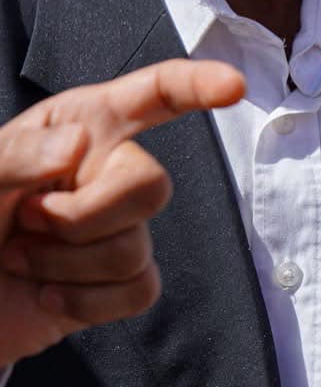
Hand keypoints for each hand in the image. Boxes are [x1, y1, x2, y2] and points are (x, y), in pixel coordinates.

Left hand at [0, 59, 243, 366]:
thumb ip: (15, 154)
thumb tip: (79, 145)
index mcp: (81, 128)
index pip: (152, 95)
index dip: (196, 86)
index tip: (232, 86)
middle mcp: (107, 172)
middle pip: (152, 185)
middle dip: (85, 216)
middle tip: (28, 223)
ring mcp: (117, 228)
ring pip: (137, 246)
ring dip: (65, 264)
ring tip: (20, 258)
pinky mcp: (117, 283)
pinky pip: (140, 290)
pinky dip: (87, 301)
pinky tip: (48, 295)